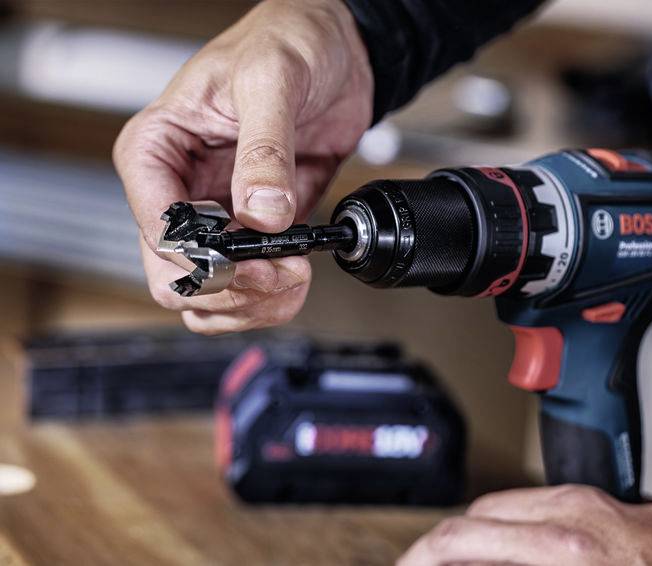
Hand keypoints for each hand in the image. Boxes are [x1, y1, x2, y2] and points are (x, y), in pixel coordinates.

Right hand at [113, 0, 372, 333]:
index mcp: (157, 150)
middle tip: (278, 275)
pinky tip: (298, 274)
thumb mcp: (270, 81)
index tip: (251, 259)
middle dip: (229, 289)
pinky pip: (248, 286)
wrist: (336, 50)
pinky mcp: (255, 230)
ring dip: (250, 303)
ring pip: (209, 293)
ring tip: (293, 278)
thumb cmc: (285, 44)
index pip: (158, 227)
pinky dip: (271, 296)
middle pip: (177, 275)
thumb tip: (262, 213)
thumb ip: (264, 150)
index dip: (203, 258)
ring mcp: (217, 216)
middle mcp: (179, 190)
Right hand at [399, 485, 651, 565]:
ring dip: (477, 532)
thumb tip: (477, 555)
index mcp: (562, 543)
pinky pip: (538, 504)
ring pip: (505, 505)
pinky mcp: (603, 499)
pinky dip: (512, 525)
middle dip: (443, 542)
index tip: (407, 565)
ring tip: (462, 557)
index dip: (423, 554)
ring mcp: (587, 500)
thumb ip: (521, 563)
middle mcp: (570, 511)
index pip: (464, 536)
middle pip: (477, 516)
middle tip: (425, 564)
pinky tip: (508, 544)